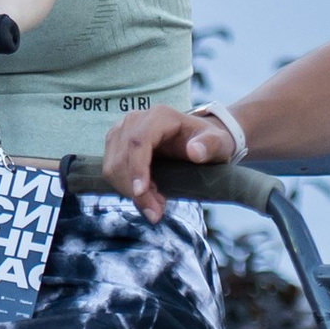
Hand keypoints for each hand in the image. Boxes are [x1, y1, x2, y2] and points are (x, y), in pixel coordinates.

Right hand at [103, 104, 234, 223]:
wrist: (198, 139)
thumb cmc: (208, 141)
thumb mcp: (218, 143)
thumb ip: (210, 146)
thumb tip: (194, 152)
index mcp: (160, 116)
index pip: (138, 142)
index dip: (136, 168)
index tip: (141, 193)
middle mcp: (135, 119)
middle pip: (122, 157)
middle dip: (135, 190)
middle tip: (156, 212)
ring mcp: (122, 131)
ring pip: (112, 166)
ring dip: (128, 191)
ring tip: (154, 204)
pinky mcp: (115, 144)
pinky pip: (111, 170)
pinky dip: (124, 187)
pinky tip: (145, 195)